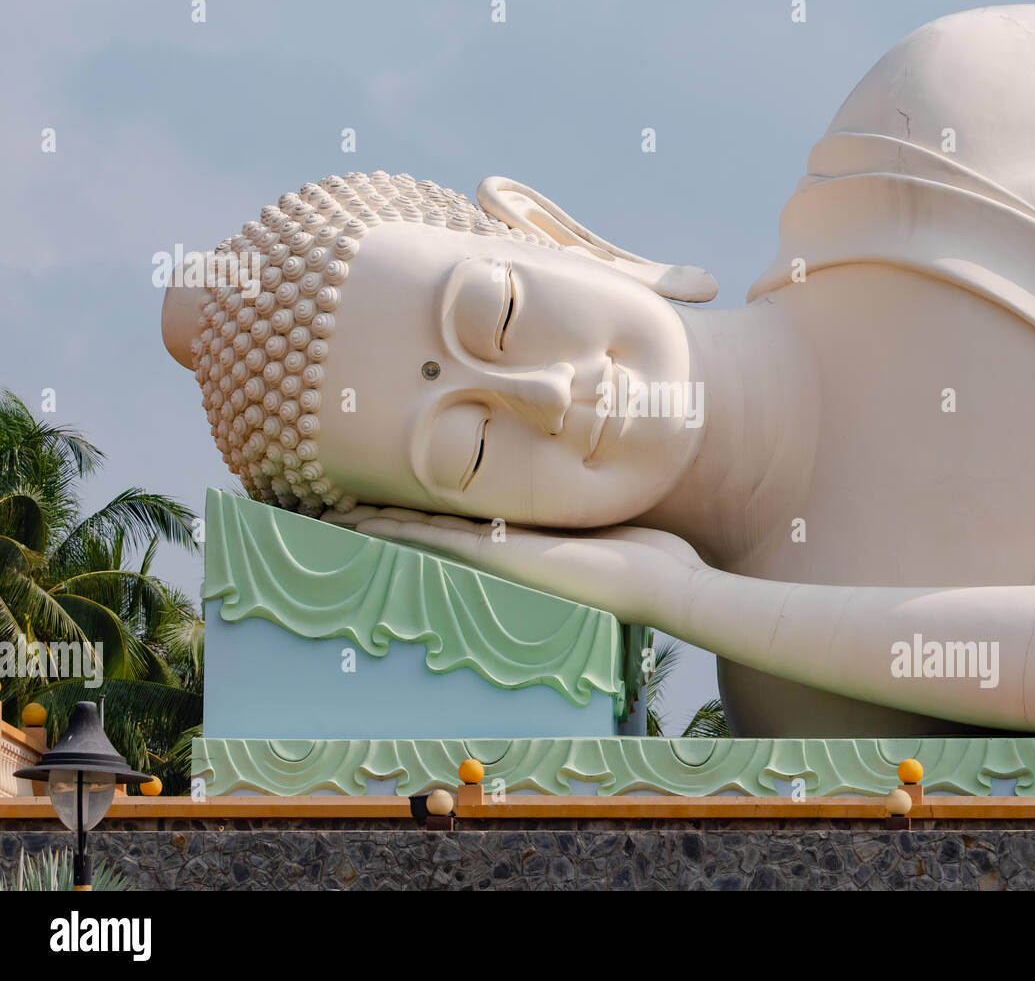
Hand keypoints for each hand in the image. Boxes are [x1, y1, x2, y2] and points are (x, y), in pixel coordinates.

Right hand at [322, 506, 705, 626]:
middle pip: (427, 537)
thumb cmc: (647, 556)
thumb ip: (583, 509)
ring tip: (335, 517)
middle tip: (337, 514)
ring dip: (378, 527)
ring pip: (420, 538)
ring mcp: (496, 560)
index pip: (456, 531)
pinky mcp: (499, 557)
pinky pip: (434, 538)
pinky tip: (363, 522)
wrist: (663, 584)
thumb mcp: (606, 523)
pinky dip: (396, 529)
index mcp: (520, 546)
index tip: (382, 507)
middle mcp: (500, 556)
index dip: (416, 519)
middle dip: (384, 525)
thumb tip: (584, 487)